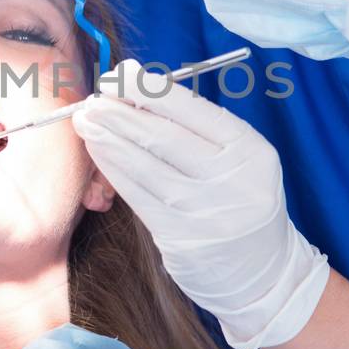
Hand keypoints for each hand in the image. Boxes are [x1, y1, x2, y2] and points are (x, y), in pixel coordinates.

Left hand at [71, 59, 329, 348]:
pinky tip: (98, 152)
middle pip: (166, 137)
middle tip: (94, 96)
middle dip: (122, 112)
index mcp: (251, 150)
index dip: (151, 90)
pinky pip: (139, 196)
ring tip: (85, 120)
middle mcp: (233, 179)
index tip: (121, 76)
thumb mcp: (238, 160)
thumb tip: (138, 88)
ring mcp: (207, 211)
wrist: (263, 272)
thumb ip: (196, 128)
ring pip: (147, 166)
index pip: (194, 110)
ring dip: (109, 139)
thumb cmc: (241, 202)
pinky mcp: (181, 237)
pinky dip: (114, 170)